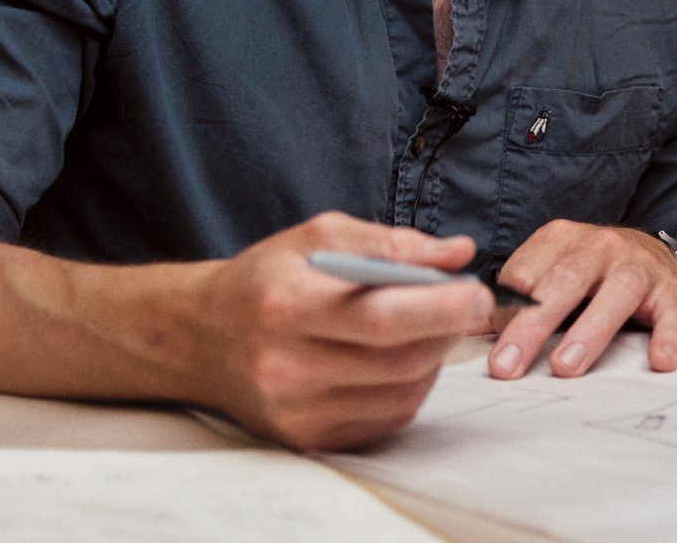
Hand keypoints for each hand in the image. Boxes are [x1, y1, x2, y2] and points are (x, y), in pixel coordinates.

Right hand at [190, 211, 492, 451]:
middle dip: (446, 330)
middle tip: (469, 304)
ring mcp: (297, 410)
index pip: (379, 315)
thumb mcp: (316, 238)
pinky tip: (404, 359)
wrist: (201, 336)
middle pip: (396, 359)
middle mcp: (288, 365)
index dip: (437, 306)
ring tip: (433, 327)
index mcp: (287, 305)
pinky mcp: (307, 438)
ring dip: (433, 360)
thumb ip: (389, 242)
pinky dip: (409, 388)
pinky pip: (384, 420)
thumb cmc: (265, 278)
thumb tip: (458, 252)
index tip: (474, 289)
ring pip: (399, 394)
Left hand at [487, 221, 676, 380]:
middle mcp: (597, 246)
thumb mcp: (551, 270)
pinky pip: (671, 315)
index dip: (504, 309)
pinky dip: (666, 337)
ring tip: (564, 367)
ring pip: (614, 296)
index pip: (525, 272)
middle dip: (532, 325)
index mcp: (559, 239)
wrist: (653, 253)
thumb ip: (515, 297)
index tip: (487, 346)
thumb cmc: (590, 271)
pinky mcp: (670, 291)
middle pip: (562, 284)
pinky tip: (658, 362)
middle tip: (508, 365)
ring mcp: (636, 266)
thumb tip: (466, 324)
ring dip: (588, 333)